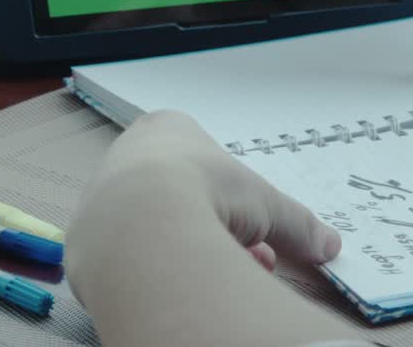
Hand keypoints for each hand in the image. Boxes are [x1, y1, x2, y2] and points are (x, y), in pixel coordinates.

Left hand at [66, 111, 339, 306]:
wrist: (140, 228)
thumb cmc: (201, 192)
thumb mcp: (267, 205)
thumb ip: (298, 225)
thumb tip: (328, 245)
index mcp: (166, 129)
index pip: (203, 160)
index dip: (235, 196)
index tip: (251, 220)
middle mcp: (127, 158)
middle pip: (183, 199)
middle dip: (218, 230)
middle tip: (244, 253)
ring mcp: (101, 200)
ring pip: (157, 230)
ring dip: (191, 250)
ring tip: (218, 270)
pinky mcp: (84, 243)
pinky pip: (130, 257)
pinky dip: (159, 270)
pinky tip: (180, 281)